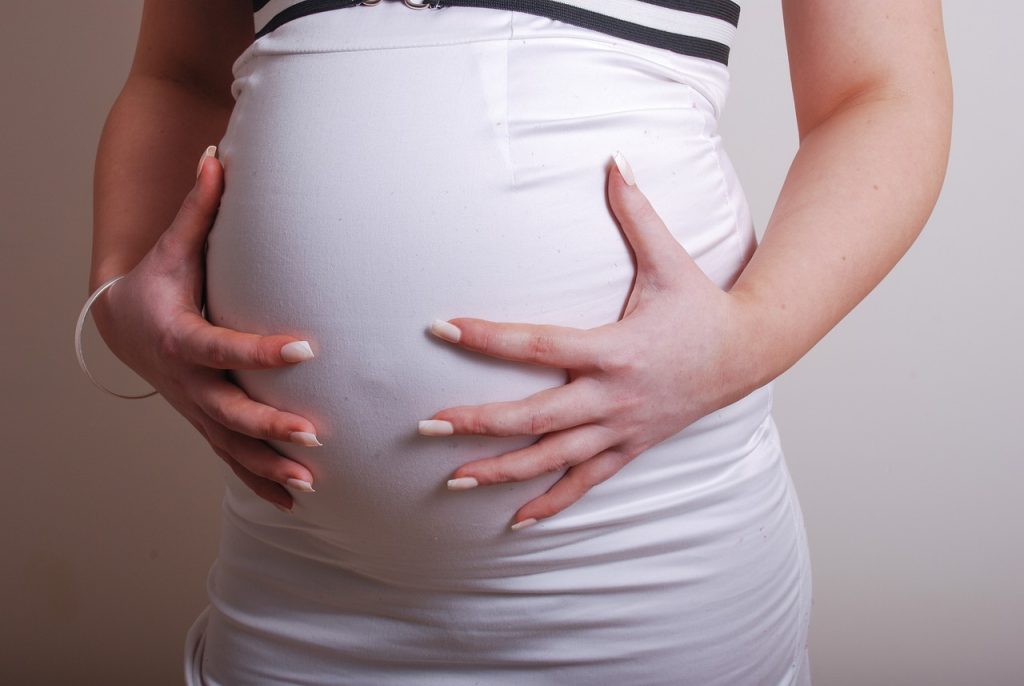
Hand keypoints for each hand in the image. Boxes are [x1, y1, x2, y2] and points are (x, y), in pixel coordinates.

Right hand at [91, 146, 320, 511]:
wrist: (122, 325)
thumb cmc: (158, 284)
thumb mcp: (174, 248)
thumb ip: (200, 209)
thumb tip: (219, 155)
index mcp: (181, 337)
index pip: (222, 347)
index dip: (260, 350)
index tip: (306, 347)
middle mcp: (187, 381)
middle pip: (227, 409)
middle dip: (269, 424)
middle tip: (314, 433)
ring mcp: (195, 408)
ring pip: (231, 444)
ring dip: (269, 464)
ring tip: (312, 480)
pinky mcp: (204, 422)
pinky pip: (231, 457)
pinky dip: (259, 480)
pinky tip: (296, 500)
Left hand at [421, 152, 758, 528]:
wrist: (748, 354)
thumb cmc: (702, 306)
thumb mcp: (671, 259)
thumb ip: (636, 212)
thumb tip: (614, 158)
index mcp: (614, 348)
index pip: (538, 344)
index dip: (488, 337)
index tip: (442, 326)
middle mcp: (613, 396)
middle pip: (536, 416)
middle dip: (480, 421)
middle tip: (428, 422)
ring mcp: (620, 429)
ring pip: (554, 459)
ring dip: (503, 470)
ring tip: (454, 479)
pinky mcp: (629, 448)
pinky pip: (586, 482)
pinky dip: (552, 503)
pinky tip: (518, 520)